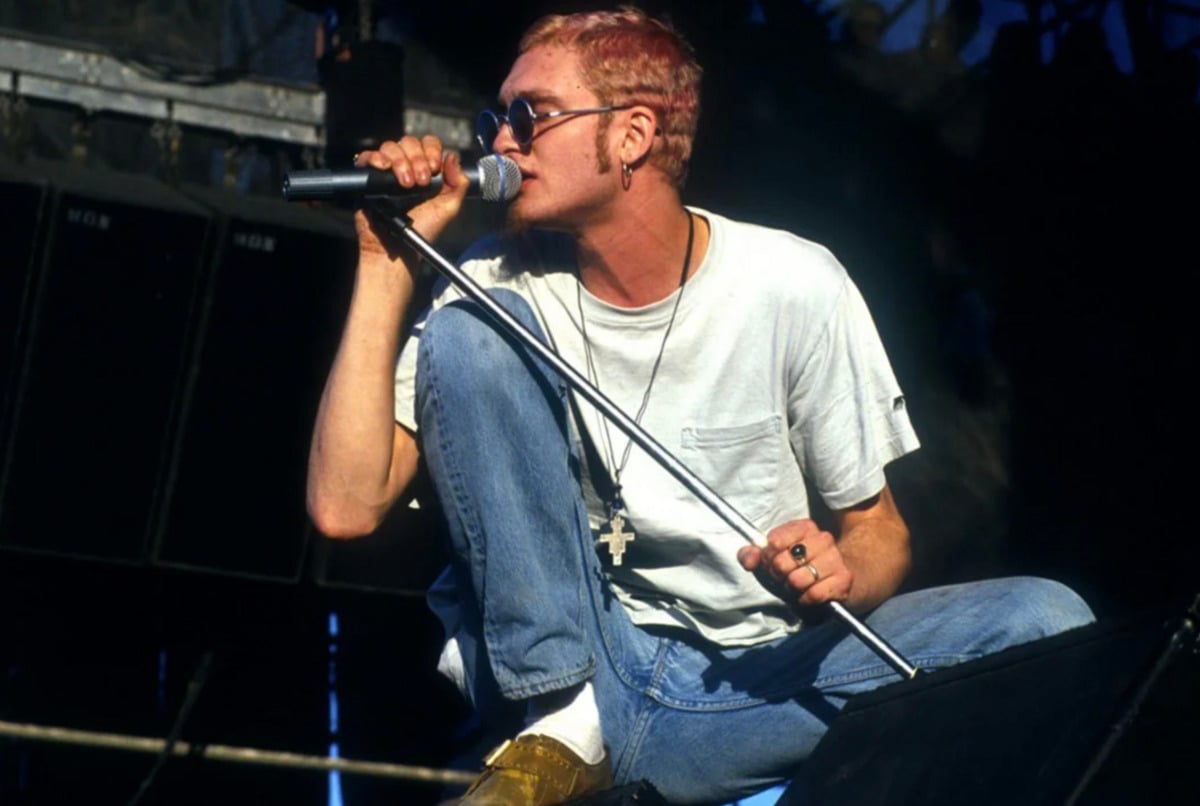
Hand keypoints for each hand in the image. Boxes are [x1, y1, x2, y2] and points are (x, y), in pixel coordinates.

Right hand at [352, 134, 469, 258]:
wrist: (398, 249)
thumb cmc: (422, 231)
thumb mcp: (448, 208)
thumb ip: (458, 183)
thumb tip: (453, 157)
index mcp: (425, 170)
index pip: (428, 144)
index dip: (432, 151)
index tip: (434, 169)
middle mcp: (406, 167)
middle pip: (409, 142)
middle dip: (417, 159)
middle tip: (420, 182)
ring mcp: (386, 172)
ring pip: (390, 146)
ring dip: (400, 161)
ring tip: (405, 185)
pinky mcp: (367, 178)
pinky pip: (367, 157)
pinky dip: (375, 158)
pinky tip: (384, 168)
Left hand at [737, 519, 852, 606]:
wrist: (832, 582)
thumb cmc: (796, 568)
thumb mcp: (770, 560)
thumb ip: (751, 555)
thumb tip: (749, 560)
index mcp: (804, 527)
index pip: (774, 541)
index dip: (768, 557)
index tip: (771, 562)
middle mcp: (823, 538)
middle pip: (783, 562)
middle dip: (779, 575)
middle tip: (785, 576)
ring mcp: (835, 558)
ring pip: (798, 579)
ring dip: (792, 588)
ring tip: (796, 585)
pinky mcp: (844, 579)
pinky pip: (815, 594)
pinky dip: (806, 599)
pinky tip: (808, 595)